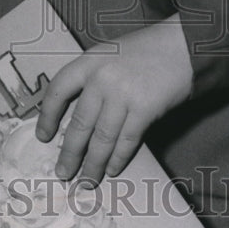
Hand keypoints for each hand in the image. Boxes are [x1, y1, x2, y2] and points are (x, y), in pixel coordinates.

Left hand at [36, 19, 192, 184]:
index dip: (47, 116)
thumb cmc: (148, 50)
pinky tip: (112, 169)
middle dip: (70, 153)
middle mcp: (101, 78)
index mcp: (89, 61)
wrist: (184, 46)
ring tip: (85, 181)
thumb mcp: (110, 54)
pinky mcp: (144, 109)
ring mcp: (123, 94)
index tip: (44, 137)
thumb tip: (79, 117)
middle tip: (62, 173)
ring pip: (101, 138)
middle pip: (79, 123)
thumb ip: (93, 78)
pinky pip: (126, 141)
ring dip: (92, 164)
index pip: (58, 91)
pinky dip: (118, 159)